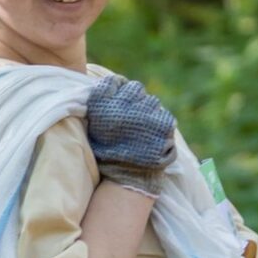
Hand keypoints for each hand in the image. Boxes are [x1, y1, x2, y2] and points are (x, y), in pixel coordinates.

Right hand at [84, 74, 175, 196]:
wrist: (126, 177)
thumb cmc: (107, 153)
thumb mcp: (94, 128)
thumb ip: (100, 103)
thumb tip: (112, 81)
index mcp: (102, 106)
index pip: (113, 81)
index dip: (117, 89)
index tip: (118, 101)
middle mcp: (122, 106)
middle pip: (135, 88)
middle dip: (134, 99)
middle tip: (131, 118)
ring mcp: (144, 113)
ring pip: (151, 101)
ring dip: (148, 111)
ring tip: (142, 130)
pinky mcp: (162, 123)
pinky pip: (164, 115)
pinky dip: (160, 124)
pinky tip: (152, 137)